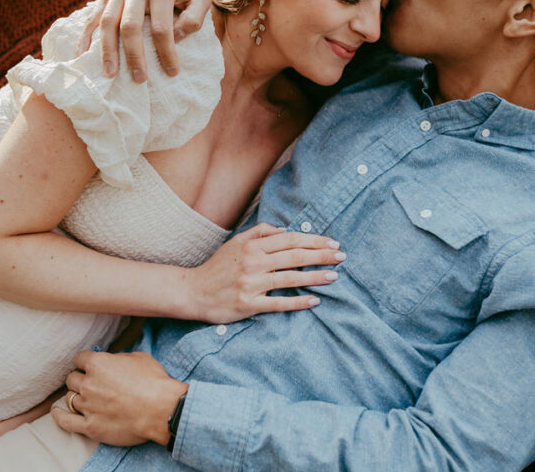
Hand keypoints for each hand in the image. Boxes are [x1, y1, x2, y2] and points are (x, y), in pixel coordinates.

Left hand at [51, 351, 185, 446]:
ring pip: (70, 397)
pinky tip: (57, 413)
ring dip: (77, 396)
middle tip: (92, 384)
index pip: (79, 358)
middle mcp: (88, 383)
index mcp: (98, 364)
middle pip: (72, 378)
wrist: (162, 409)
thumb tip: (112, 360)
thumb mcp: (138, 357)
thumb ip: (118, 357)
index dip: (85, 362)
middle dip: (80, 379)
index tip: (89, 366)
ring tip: (86, 399)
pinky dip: (60, 416)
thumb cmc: (154, 382)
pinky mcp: (90, 426)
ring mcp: (87, 406)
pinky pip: (66, 421)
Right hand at [76, 0, 210, 81]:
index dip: (166, 51)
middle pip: (130, 26)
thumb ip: (196, 17)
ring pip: (107, 22)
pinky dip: (85, 36)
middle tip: (139, 79)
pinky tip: (81, 55)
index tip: (171, 71)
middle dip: (133, 55)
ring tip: (110, 74)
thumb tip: (176, 37)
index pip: (161, 27)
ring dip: (107, 50)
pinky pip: (93, 16)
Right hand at [184, 222, 344, 323]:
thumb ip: (259, 232)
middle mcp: (253, 262)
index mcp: (251, 245)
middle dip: (321, 256)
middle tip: (342, 256)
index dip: (313, 240)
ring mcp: (251, 284)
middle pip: (294, 256)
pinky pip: (279, 303)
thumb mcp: (235, 242)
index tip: (332, 243)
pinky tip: (315, 300)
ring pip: (290, 278)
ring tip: (334, 276)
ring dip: (315, 277)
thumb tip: (284, 229)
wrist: (193, 291)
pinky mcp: (249, 304)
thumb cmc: (217, 267)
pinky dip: (298, 301)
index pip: (289, 239)